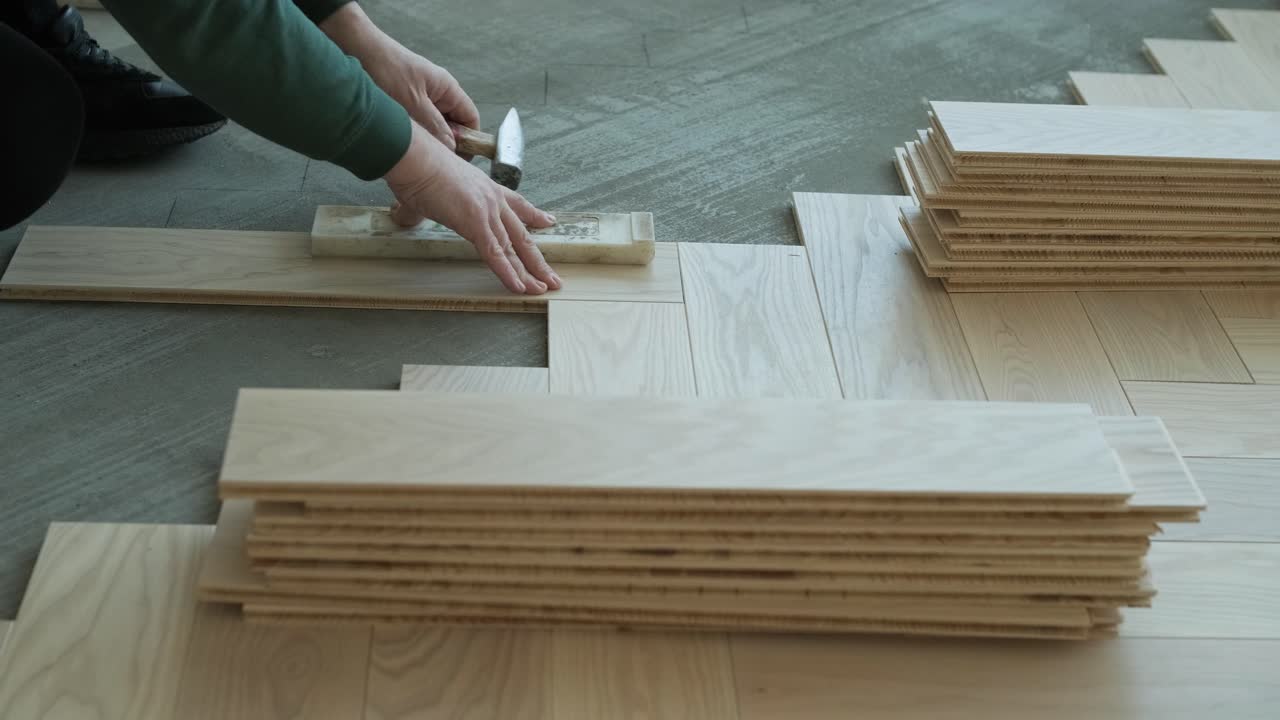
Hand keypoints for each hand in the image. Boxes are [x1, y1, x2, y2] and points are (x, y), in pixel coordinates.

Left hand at [320, 4, 477, 153]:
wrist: (355, 48)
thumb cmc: (385, 68)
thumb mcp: (413, 103)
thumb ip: (436, 127)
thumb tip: (453, 148)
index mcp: (448, 88)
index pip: (470, 119)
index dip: (469, 140)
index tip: (459, 160)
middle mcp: (438, 93)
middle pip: (453, 125)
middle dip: (445, 143)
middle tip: (432, 158)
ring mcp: (421, 97)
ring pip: (433, 126)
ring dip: (427, 139)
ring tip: (414, 149)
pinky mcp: (404, 101)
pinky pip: (417, 123)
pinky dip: (413, 134)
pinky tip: (401, 141)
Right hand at [385, 124, 561, 294]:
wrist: (412, 155)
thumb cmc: (415, 165)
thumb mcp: (430, 185)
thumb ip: (426, 202)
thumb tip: (405, 209)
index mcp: (485, 187)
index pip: (517, 204)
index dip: (534, 215)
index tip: (548, 222)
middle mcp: (492, 199)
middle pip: (521, 233)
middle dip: (537, 258)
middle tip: (552, 275)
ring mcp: (486, 211)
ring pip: (512, 249)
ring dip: (527, 273)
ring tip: (541, 288)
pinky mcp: (475, 223)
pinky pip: (495, 255)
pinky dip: (507, 274)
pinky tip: (519, 287)